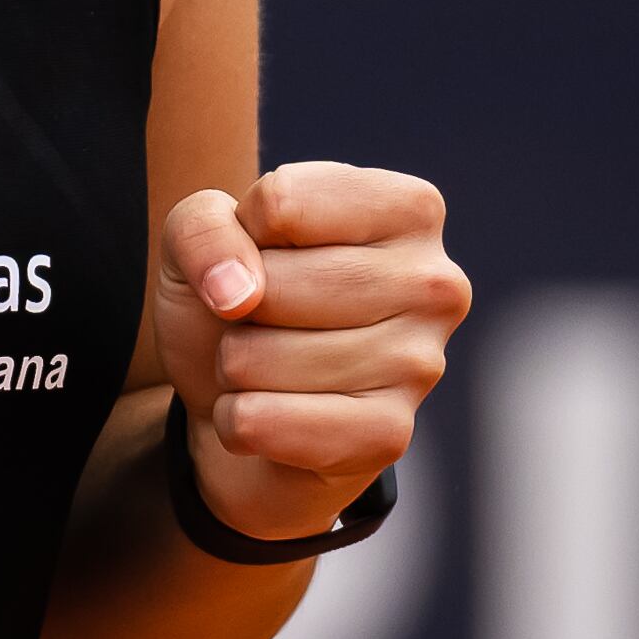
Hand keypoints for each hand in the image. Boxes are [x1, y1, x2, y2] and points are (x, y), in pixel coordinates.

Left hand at [153, 161, 468, 543]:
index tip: (265, 254)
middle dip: (239, 308)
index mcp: (409, 209)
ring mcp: (420, 363)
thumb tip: (237, 295)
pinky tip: (270, 413)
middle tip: (264, 320)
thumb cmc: (240, 297)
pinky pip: (261, 422)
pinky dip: (237, 421)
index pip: (282, 203)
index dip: (241, 235)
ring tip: (269, 365)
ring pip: (260, 358)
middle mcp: (435, 282)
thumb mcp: (203, 234)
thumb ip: (204, 228)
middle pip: (274, 284)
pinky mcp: (389, 435)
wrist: (238, 402)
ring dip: (236, 367)